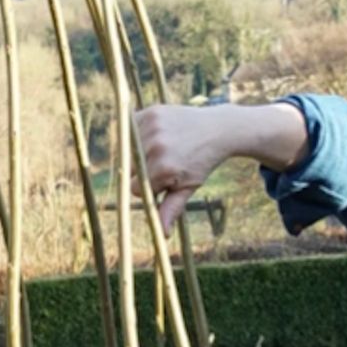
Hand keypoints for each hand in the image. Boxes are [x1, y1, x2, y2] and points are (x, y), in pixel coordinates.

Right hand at [134, 105, 233, 233]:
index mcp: (164, 169)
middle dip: (144, 170)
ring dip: (140, 151)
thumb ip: (171, 208)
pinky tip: (156, 133)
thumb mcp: (188, 187)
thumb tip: (162, 234)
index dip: (150, 187)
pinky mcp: (150, 112)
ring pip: (128, 150)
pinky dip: (137, 133)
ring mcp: (152, 127)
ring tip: (164, 147)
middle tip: (168, 161)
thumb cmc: (202, 161)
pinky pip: (129, 128)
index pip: (136, 189)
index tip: (166, 179)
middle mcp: (155, 147)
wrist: (218, 129)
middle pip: (130, 170)